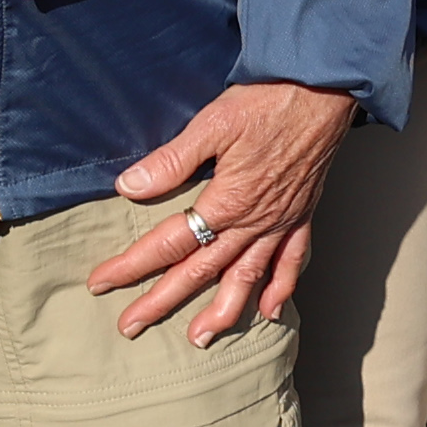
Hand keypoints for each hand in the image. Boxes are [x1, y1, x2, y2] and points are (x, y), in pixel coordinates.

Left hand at [87, 80, 354, 343]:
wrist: (325, 88)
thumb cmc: (269, 100)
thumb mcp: (213, 122)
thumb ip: (172, 161)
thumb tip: (129, 187)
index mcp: (228, 201)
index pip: (170, 243)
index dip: (132, 265)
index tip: (102, 283)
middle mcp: (255, 221)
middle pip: (202, 270)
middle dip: (163, 301)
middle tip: (130, 326)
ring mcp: (282, 221)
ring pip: (249, 277)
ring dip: (223, 312)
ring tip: (198, 338)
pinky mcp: (303, 214)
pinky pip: (294, 261)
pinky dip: (283, 288)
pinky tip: (272, 311)